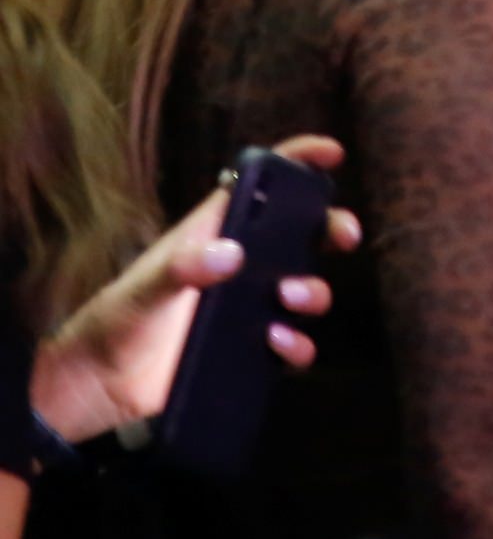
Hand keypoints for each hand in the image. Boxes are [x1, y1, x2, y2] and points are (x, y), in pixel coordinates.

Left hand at [30, 136, 360, 444]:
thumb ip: (184, 266)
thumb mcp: (145, 285)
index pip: (261, 184)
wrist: (103, 386)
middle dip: (331, 227)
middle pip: (302, 234)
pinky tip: (277, 342)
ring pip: (307, 288)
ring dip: (313, 290)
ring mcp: (250, 309)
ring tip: (289, 297)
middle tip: (344, 234)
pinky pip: (295, 346)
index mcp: (216, 232)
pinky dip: (298, 345)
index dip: (298, 161)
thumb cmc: (118, 319)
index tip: (332, 152)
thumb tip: (234, 254)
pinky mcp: (252, 352)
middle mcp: (241, 266)